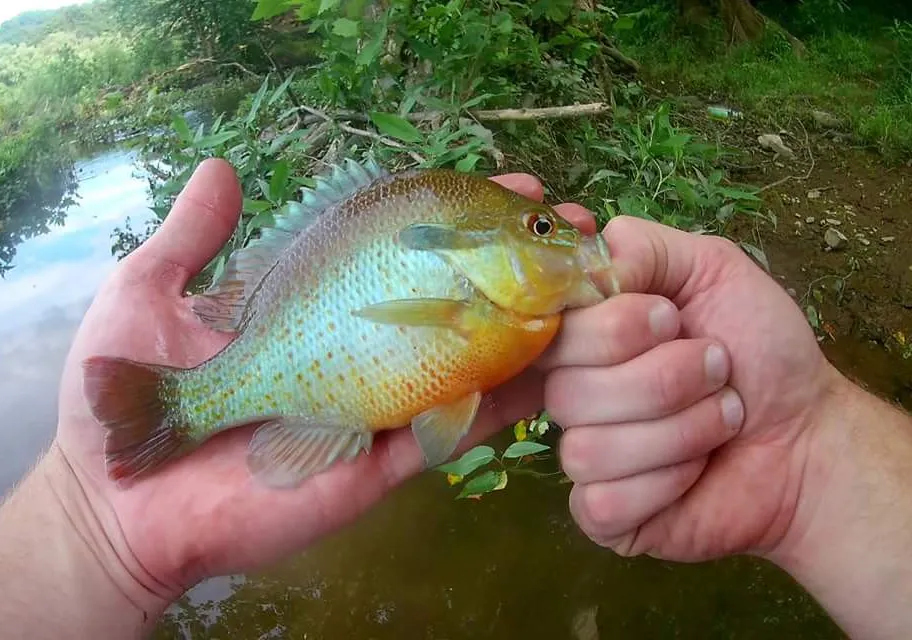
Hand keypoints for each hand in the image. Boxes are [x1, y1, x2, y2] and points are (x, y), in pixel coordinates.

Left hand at [49, 161, 681, 608]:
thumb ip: (195, 236)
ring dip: (532, 325)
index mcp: (318, 305)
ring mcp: (379, 402)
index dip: (456, 216)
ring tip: (591, 286)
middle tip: (575, 228)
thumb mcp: (152, 294)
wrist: (124, 498)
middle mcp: (360, 346)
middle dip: (518, 262)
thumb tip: (221, 169)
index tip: (512, 184)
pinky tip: (554, 366)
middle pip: (451, 299)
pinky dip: (506, 401)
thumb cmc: (125, 391)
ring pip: (470, 361)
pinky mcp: (383, 458)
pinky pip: (455, 427)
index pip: (399, 250)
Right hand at [547, 215, 841, 559]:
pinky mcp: (600, 513)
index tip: (669, 319)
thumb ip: (643, 248)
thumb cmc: (759, 348)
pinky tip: (698, 472)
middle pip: (566, 390)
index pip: (546, 328)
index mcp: (585, 334)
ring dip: (678, 431)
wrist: (809, 435)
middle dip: (663, 378)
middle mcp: (572, 390)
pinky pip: (602, 501)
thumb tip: (584, 263)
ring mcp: (582, 454)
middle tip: (716, 367)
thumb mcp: (713, 268)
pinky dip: (667, 482)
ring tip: (723, 420)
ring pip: (587, 448)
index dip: (611, 327)